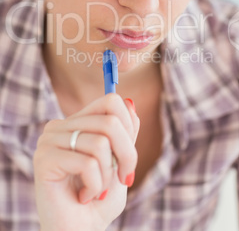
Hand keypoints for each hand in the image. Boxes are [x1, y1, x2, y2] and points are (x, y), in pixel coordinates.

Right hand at [33, 94, 139, 230]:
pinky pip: (87, 163)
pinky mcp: (44, 159)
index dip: (129, 127)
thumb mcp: (120, 162)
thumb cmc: (100, 200)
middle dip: (127, 154)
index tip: (129, 158)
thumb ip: (124, 133)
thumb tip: (129, 102)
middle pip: (110, 122)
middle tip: (124, 179)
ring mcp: (49, 141)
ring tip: (97, 191)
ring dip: (108, 175)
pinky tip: (84, 196)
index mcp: (76, 123)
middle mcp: (60, 126)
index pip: (110, 101)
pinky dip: (95, 185)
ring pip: (100, 143)